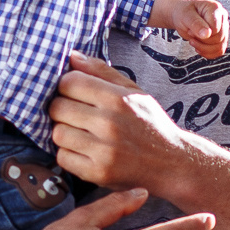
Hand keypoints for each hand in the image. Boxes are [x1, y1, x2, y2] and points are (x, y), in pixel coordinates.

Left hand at [48, 53, 204, 195]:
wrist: (172, 163)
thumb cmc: (150, 123)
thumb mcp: (133, 91)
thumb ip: (101, 71)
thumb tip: (71, 56)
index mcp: (117, 98)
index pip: (69, 82)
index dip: (66, 86)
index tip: (74, 92)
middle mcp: (109, 123)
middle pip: (58, 108)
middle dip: (62, 109)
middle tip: (75, 114)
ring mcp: (103, 150)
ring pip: (57, 134)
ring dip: (64, 132)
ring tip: (80, 132)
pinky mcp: (98, 173)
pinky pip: (63, 158)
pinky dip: (68, 154)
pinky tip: (83, 150)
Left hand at [151, 0, 228, 58]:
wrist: (181, 15)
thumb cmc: (183, 12)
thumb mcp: (186, 16)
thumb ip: (196, 24)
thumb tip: (207, 34)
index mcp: (215, 8)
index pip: (215, 28)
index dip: (202, 33)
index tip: (190, 30)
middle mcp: (222, 18)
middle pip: (219, 38)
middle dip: (202, 41)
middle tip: (190, 34)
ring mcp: (223, 28)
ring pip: (220, 46)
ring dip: (204, 48)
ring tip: (193, 41)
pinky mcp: (221, 38)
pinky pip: (219, 51)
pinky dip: (208, 53)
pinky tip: (198, 47)